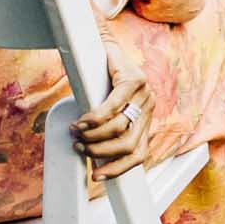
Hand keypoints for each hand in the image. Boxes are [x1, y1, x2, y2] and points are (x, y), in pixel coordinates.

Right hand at [73, 42, 149, 180]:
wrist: (101, 46)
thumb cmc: (99, 81)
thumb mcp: (105, 111)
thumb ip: (104, 131)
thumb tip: (88, 155)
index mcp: (144, 119)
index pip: (139, 153)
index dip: (119, 169)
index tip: (97, 177)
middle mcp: (148, 107)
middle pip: (128, 144)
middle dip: (99, 151)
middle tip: (79, 146)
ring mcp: (145, 92)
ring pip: (120, 127)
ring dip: (94, 136)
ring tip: (76, 133)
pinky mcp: (134, 79)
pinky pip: (115, 105)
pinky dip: (95, 117)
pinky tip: (82, 121)